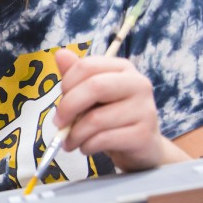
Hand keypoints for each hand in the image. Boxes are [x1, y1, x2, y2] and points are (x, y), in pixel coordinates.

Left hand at [51, 48, 167, 171]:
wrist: (142, 146)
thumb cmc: (113, 117)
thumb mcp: (93, 96)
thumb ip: (77, 76)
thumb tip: (60, 54)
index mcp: (123, 69)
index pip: (88, 66)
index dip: (66, 84)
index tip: (60, 102)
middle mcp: (138, 84)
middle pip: (94, 87)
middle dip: (68, 107)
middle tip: (58, 123)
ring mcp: (144, 109)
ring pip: (96, 119)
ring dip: (75, 134)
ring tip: (70, 141)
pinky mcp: (143, 134)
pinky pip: (104, 139)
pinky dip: (87, 146)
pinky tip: (86, 147)